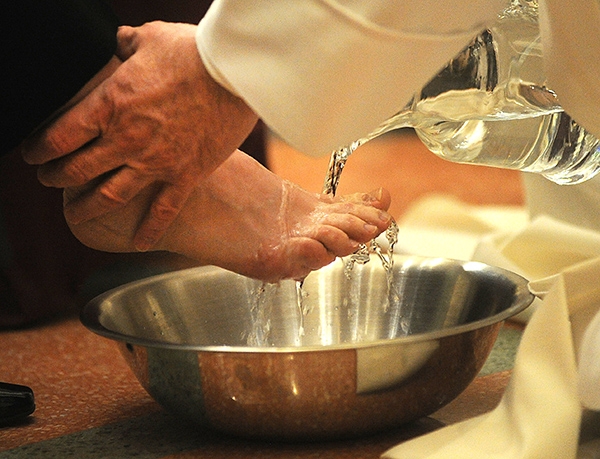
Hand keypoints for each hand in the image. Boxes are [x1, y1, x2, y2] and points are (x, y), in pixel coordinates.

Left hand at [20, 22, 257, 250]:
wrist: (235, 76)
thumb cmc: (194, 53)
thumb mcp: (151, 37)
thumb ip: (126, 44)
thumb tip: (119, 44)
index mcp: (111, 105)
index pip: (60, 135)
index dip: (40, 149)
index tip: (34, 155)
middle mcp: (126, 140)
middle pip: (77, 169)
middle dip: (56, 177)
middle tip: (50, 180)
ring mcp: (156, 163)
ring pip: (110, 196)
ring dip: (86, 208)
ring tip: (74, 215)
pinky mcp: (186, 176)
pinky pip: (163, 211)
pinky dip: (149, 230)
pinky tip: (139, 244)